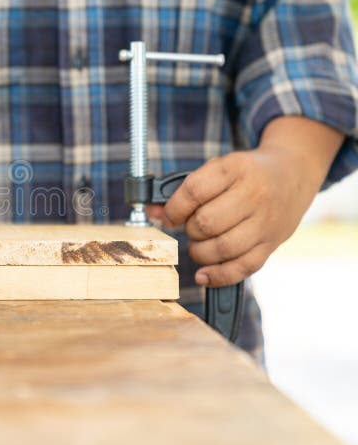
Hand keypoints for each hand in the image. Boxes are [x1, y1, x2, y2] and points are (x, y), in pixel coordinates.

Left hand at [155, 117, 342, 286]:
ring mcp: (266, 222)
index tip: (169, 216)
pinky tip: (203, 275)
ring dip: (200, 252)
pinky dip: (219, 276)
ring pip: (223, 247)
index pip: (194, 192)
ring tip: (199, 245)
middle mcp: (255, 195)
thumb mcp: (217, 169)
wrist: (293, 174)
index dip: (174, 208)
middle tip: (191, 228)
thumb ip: (183, 191)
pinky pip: (243, 267)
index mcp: (236, 168)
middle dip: (189, 230)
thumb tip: (151, 213)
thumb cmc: (244, 173)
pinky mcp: (272, 244)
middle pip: (207, 222)